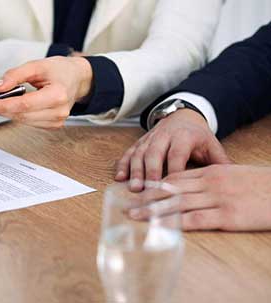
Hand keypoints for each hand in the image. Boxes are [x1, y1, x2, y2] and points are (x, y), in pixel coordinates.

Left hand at [0, 56, 92, 128]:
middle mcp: (59, 111)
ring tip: (5, 100)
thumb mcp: (36, 65)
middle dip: (3, 109)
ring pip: (24, 121)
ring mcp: (58, 121)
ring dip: (10, 112)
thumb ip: (15, 75)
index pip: (25, 105)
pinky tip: (20, 105)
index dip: (4, 106)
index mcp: (57, 94)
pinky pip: (30, 123)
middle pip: (22, 115)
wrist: (76, 78)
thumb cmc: (59, 70)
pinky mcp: (54, 125)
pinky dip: (20, 115)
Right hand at [116, 109, 231, 190]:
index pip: (177, 154)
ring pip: (139, 154)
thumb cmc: (197, 136)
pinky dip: (123, 165)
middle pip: (154, 153)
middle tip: (145, 190)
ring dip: (134, 171)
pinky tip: (119, 178)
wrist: (183, 116)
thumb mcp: (212, 145)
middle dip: (148, 172)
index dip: (173, 171)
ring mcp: (150, 139)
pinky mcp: (140, 142)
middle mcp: (164, 136)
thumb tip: (230, 181)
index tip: (171, 189)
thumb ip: (220, 162)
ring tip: (133, 187)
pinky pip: (129, 153)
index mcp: (184, 136)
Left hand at [128, 165, 270, 230]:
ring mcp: (218, 198)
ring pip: (177, 203)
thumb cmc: (262, 184)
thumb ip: (212, 179)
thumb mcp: (234, 175)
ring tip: (134, 216)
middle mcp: (210, 183)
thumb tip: (193, 187)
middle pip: (170, 190)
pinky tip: (159, 227)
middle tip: (127, 205)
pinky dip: (174, 223)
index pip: (175, 178)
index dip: (154, 186)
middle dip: (146, 198)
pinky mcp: (227, 215)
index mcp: (211, 172)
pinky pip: (195, 219)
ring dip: (152, 210)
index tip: (138, 192)